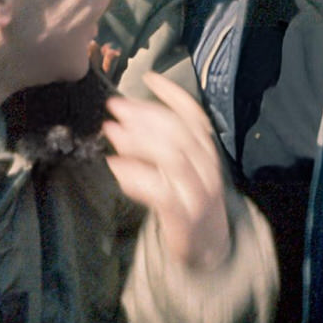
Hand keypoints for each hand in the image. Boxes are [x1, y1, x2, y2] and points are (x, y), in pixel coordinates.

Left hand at [102, 72, 230, 271]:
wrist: (210, 247)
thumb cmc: (190, 200)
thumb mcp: (182, 169)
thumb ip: (162, 146)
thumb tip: (124, 122)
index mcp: (206, 151)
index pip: (194, 114)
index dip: (173, 94)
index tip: (149, 76)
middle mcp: (207, 166)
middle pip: (179, 131)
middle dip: (145, 114)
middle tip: (116, 105)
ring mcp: (199, 191)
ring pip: (172, 157)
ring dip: (139, 141)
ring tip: (112, 132)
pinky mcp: (185, 215)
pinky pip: (161, 191)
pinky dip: (137, 177)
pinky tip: (116, 167)